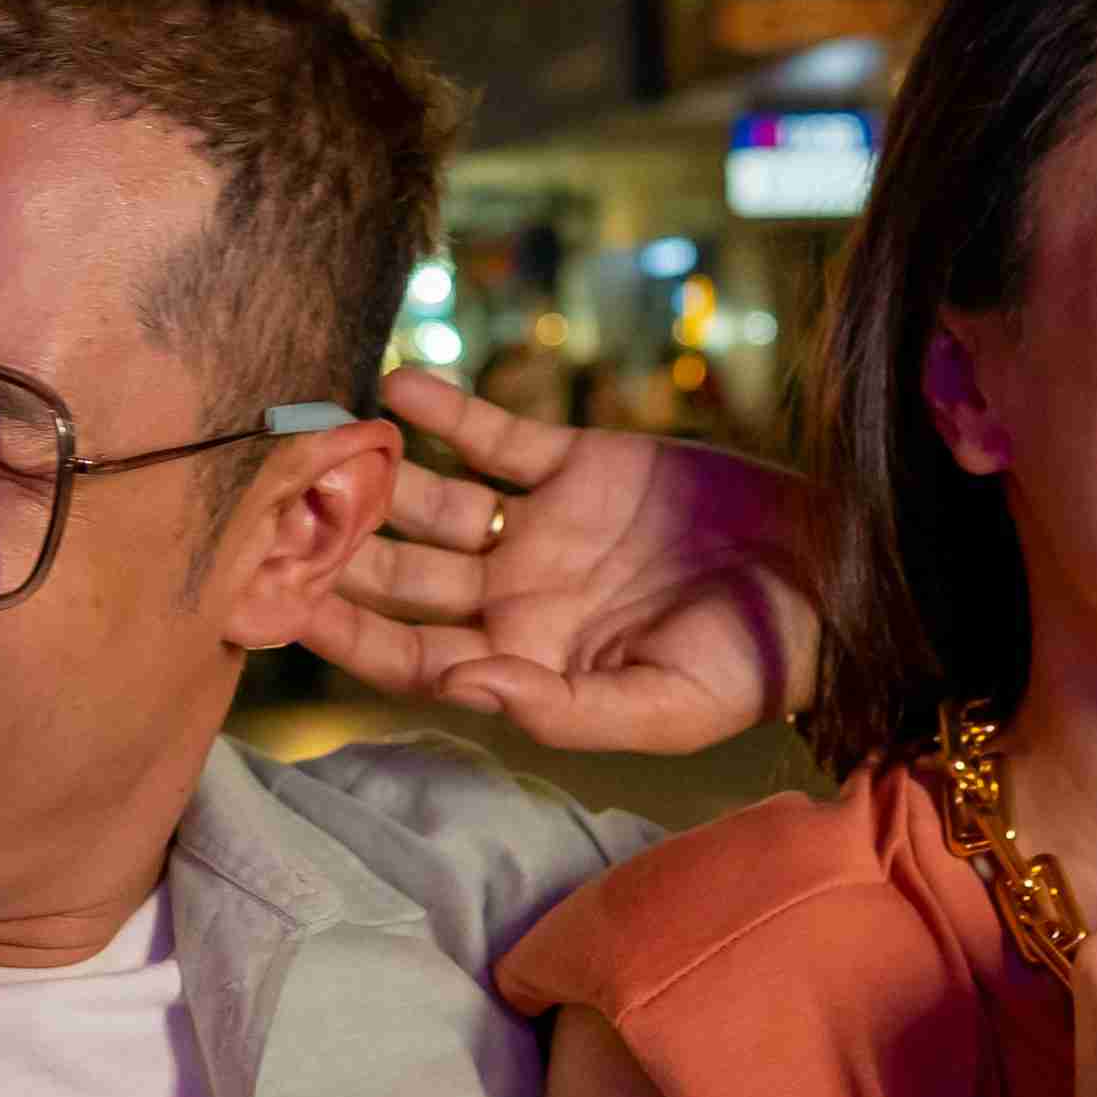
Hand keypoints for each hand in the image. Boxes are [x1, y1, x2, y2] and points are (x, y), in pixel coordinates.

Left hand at [287, 368, 819, 753]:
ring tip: (322, 448)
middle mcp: (516, 596)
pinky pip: (495, 436)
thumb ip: (561, 709)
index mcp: (525, 662)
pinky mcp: (578, 461)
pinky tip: (396, 387)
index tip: (275, 603)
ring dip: (377, 480)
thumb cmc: (754, 663)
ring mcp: (542, 527)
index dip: (342, 632)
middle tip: (266, 516)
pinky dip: (446, 412)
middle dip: (335, 552)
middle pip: (399, 578)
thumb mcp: (664, 706)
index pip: (408, 653)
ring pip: (432, 505)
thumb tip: (463, 686)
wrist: (830, 573)